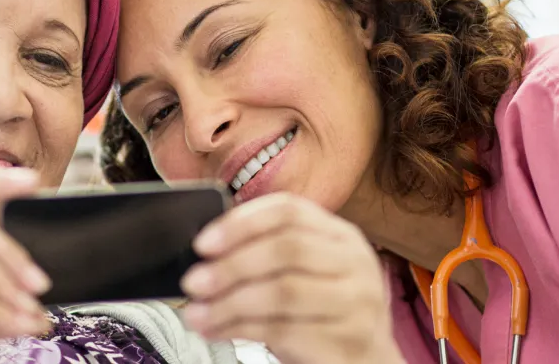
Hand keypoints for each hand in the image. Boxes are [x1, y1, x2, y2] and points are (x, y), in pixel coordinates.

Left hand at [180, 193, 402, 363]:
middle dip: (231, 265)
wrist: (365, 362)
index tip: (203, 243)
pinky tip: (217, 331)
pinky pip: (284, 330)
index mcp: (340, 235)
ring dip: (229, 302)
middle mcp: (355, 263)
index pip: (289, 210)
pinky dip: (240, 329)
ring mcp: (356, 302)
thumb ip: (267, 255)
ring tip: (197, 314)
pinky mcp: (346, 340)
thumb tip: (207, 254)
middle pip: (286, 248)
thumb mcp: (303, 274)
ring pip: (283, 291)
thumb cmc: (322, 315)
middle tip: (194, 282)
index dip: (241, 223)